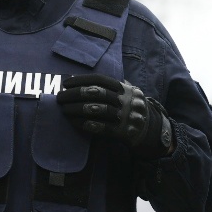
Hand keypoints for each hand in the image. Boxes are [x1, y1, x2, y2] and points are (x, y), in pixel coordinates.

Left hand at [56, 74, 173, 159]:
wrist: (151, 130)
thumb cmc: (133, 109)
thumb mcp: (129, 93)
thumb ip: (111, 86)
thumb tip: (81, 80)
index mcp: (125, 88)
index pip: (100, 80)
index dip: (81, 80)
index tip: (66, 83)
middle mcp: (125, 100)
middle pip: (96, 93)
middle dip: (75, 94)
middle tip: (60, 97)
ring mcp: (124, 116)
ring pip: (96, 109)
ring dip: (76, 109)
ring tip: (64, 110)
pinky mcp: (122, 132)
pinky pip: (100, 127)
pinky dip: (86, 124)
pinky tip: (74, 122)